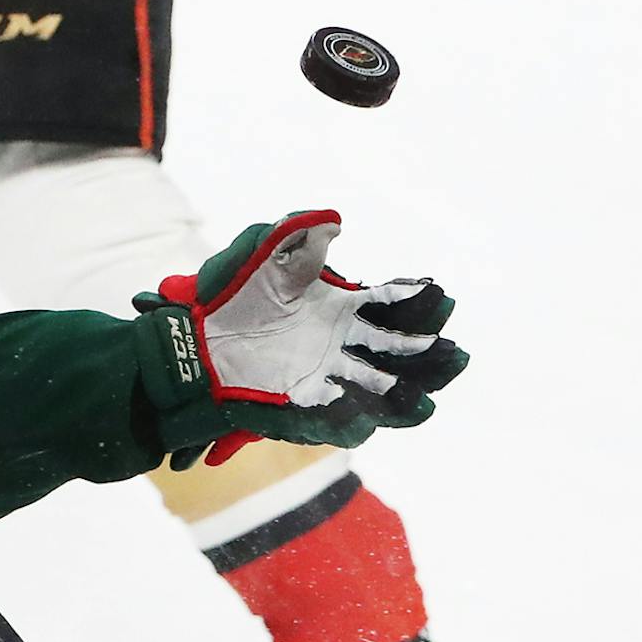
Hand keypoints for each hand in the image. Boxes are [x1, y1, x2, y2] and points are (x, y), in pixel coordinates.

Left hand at [134, 209, 468, 467]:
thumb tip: (331, 222)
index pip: (395, 306)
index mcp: (346, 308)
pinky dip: (348, 419)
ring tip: (423, 402)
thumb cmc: (229, 295)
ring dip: (403, 399)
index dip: (419, 302)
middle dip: (429, 356)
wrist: (191, 339)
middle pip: (402, 355)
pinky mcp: (301, 408)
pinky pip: (332, 420)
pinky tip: (362, 418)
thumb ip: (294, 236)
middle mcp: (346, 346)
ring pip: (379, 394)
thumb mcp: (260, 255)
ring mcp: (328, 380)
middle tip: (450, 353)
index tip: (439, 297)